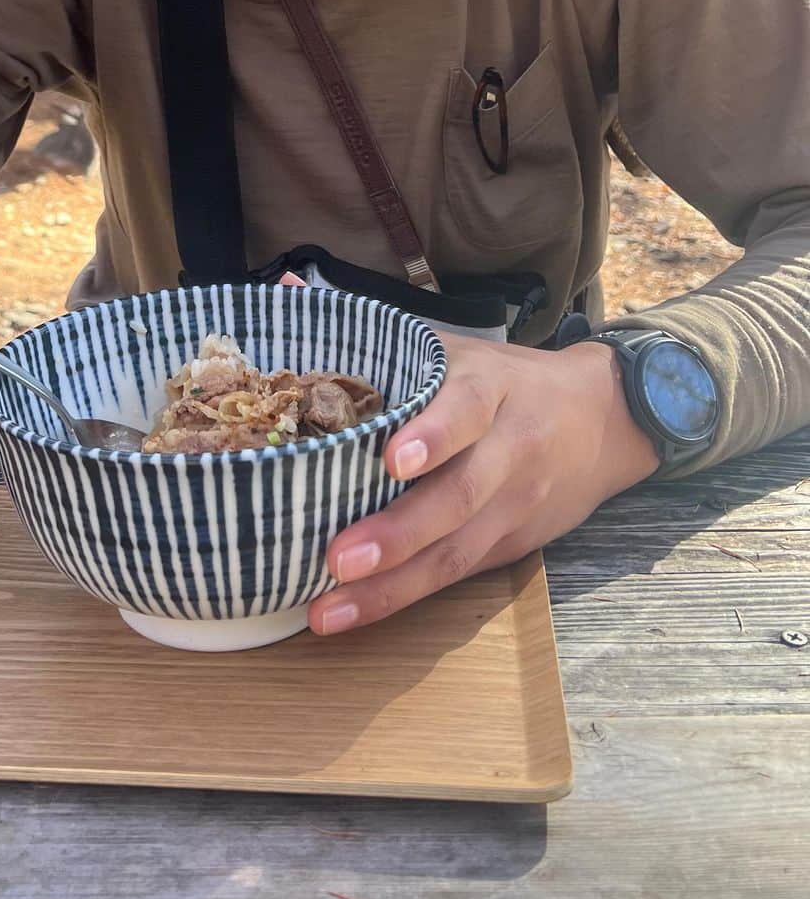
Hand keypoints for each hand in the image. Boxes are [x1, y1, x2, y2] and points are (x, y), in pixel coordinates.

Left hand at [310, 333, 660, 634]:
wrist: (606, 419)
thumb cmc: (506, 379)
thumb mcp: (455, 345)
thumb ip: (376, 327)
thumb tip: (290, 285)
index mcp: (492, 389)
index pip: (468, 409)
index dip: (434, 434)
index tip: (391, 459)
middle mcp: (510, 450)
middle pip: (460, 496)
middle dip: (398, 533)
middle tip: (337, 559)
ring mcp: (514, 505)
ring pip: (457, 551)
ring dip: (393, 587)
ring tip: (331, 610)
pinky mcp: (512, 547)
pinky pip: (459, 576)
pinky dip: (407, 597)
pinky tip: (357, 613)